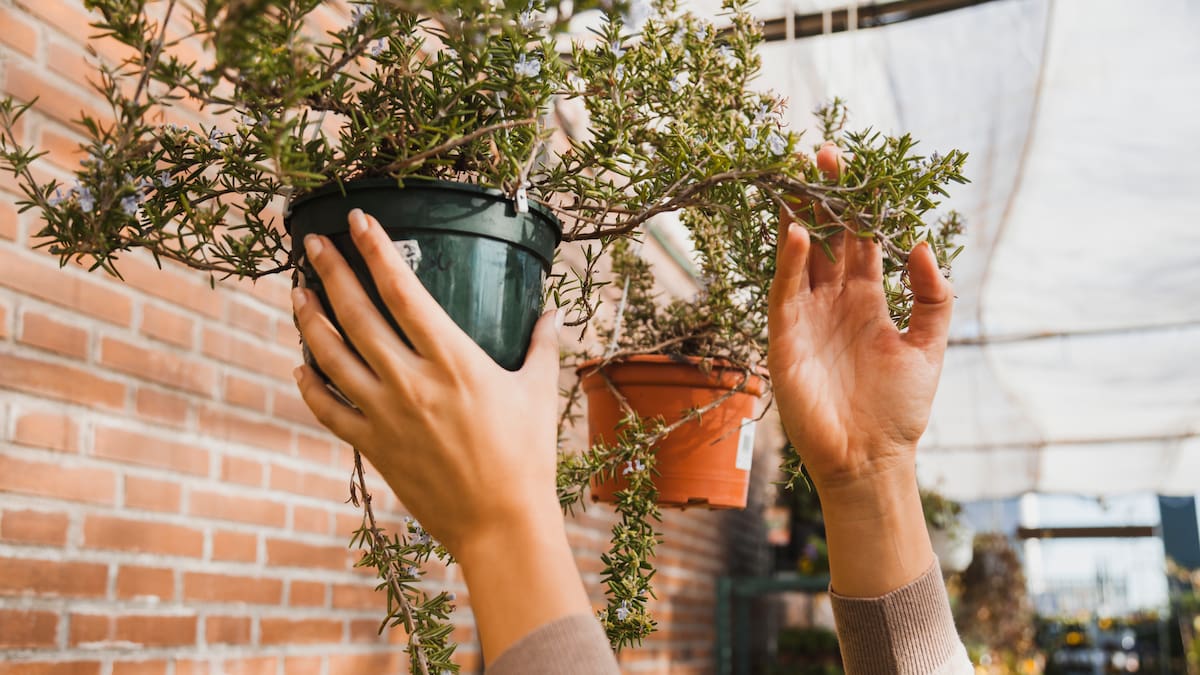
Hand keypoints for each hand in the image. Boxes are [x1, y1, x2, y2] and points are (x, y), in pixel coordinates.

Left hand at [292, 208, 588, 661]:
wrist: (500, 523)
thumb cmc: (526, 458)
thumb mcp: (538, 393)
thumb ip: (541, 346)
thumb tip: (549, 313)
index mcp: (453, 361)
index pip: (404, 291)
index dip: (378, 250)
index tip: (359, 220)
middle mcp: (411, 381)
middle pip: (357, 314)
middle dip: (330, 271)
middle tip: (311, 243)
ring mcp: (385, 414)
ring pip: (331, 356)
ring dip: (310, 319)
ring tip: (297, 292)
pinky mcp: (372, 446)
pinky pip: (328, 408)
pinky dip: (309, 384)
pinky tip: (301, 365)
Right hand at [767, 144, 953, 594]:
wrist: (870, 457)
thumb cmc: (900, 410)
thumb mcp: (929, 347)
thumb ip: (933, 296)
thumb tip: (922, 243)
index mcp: (869, 300)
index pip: (862, 240)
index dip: (862, 204)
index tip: (860, 166)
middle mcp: (835, 301)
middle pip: (828, 236)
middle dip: (825, 196)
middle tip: (822, 154)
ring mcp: (808, 316)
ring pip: (802, 255)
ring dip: (800, 217)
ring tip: (800, 178)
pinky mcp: (786, 337)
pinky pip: (787, 291)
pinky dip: (790, 262)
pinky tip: (798, 232)